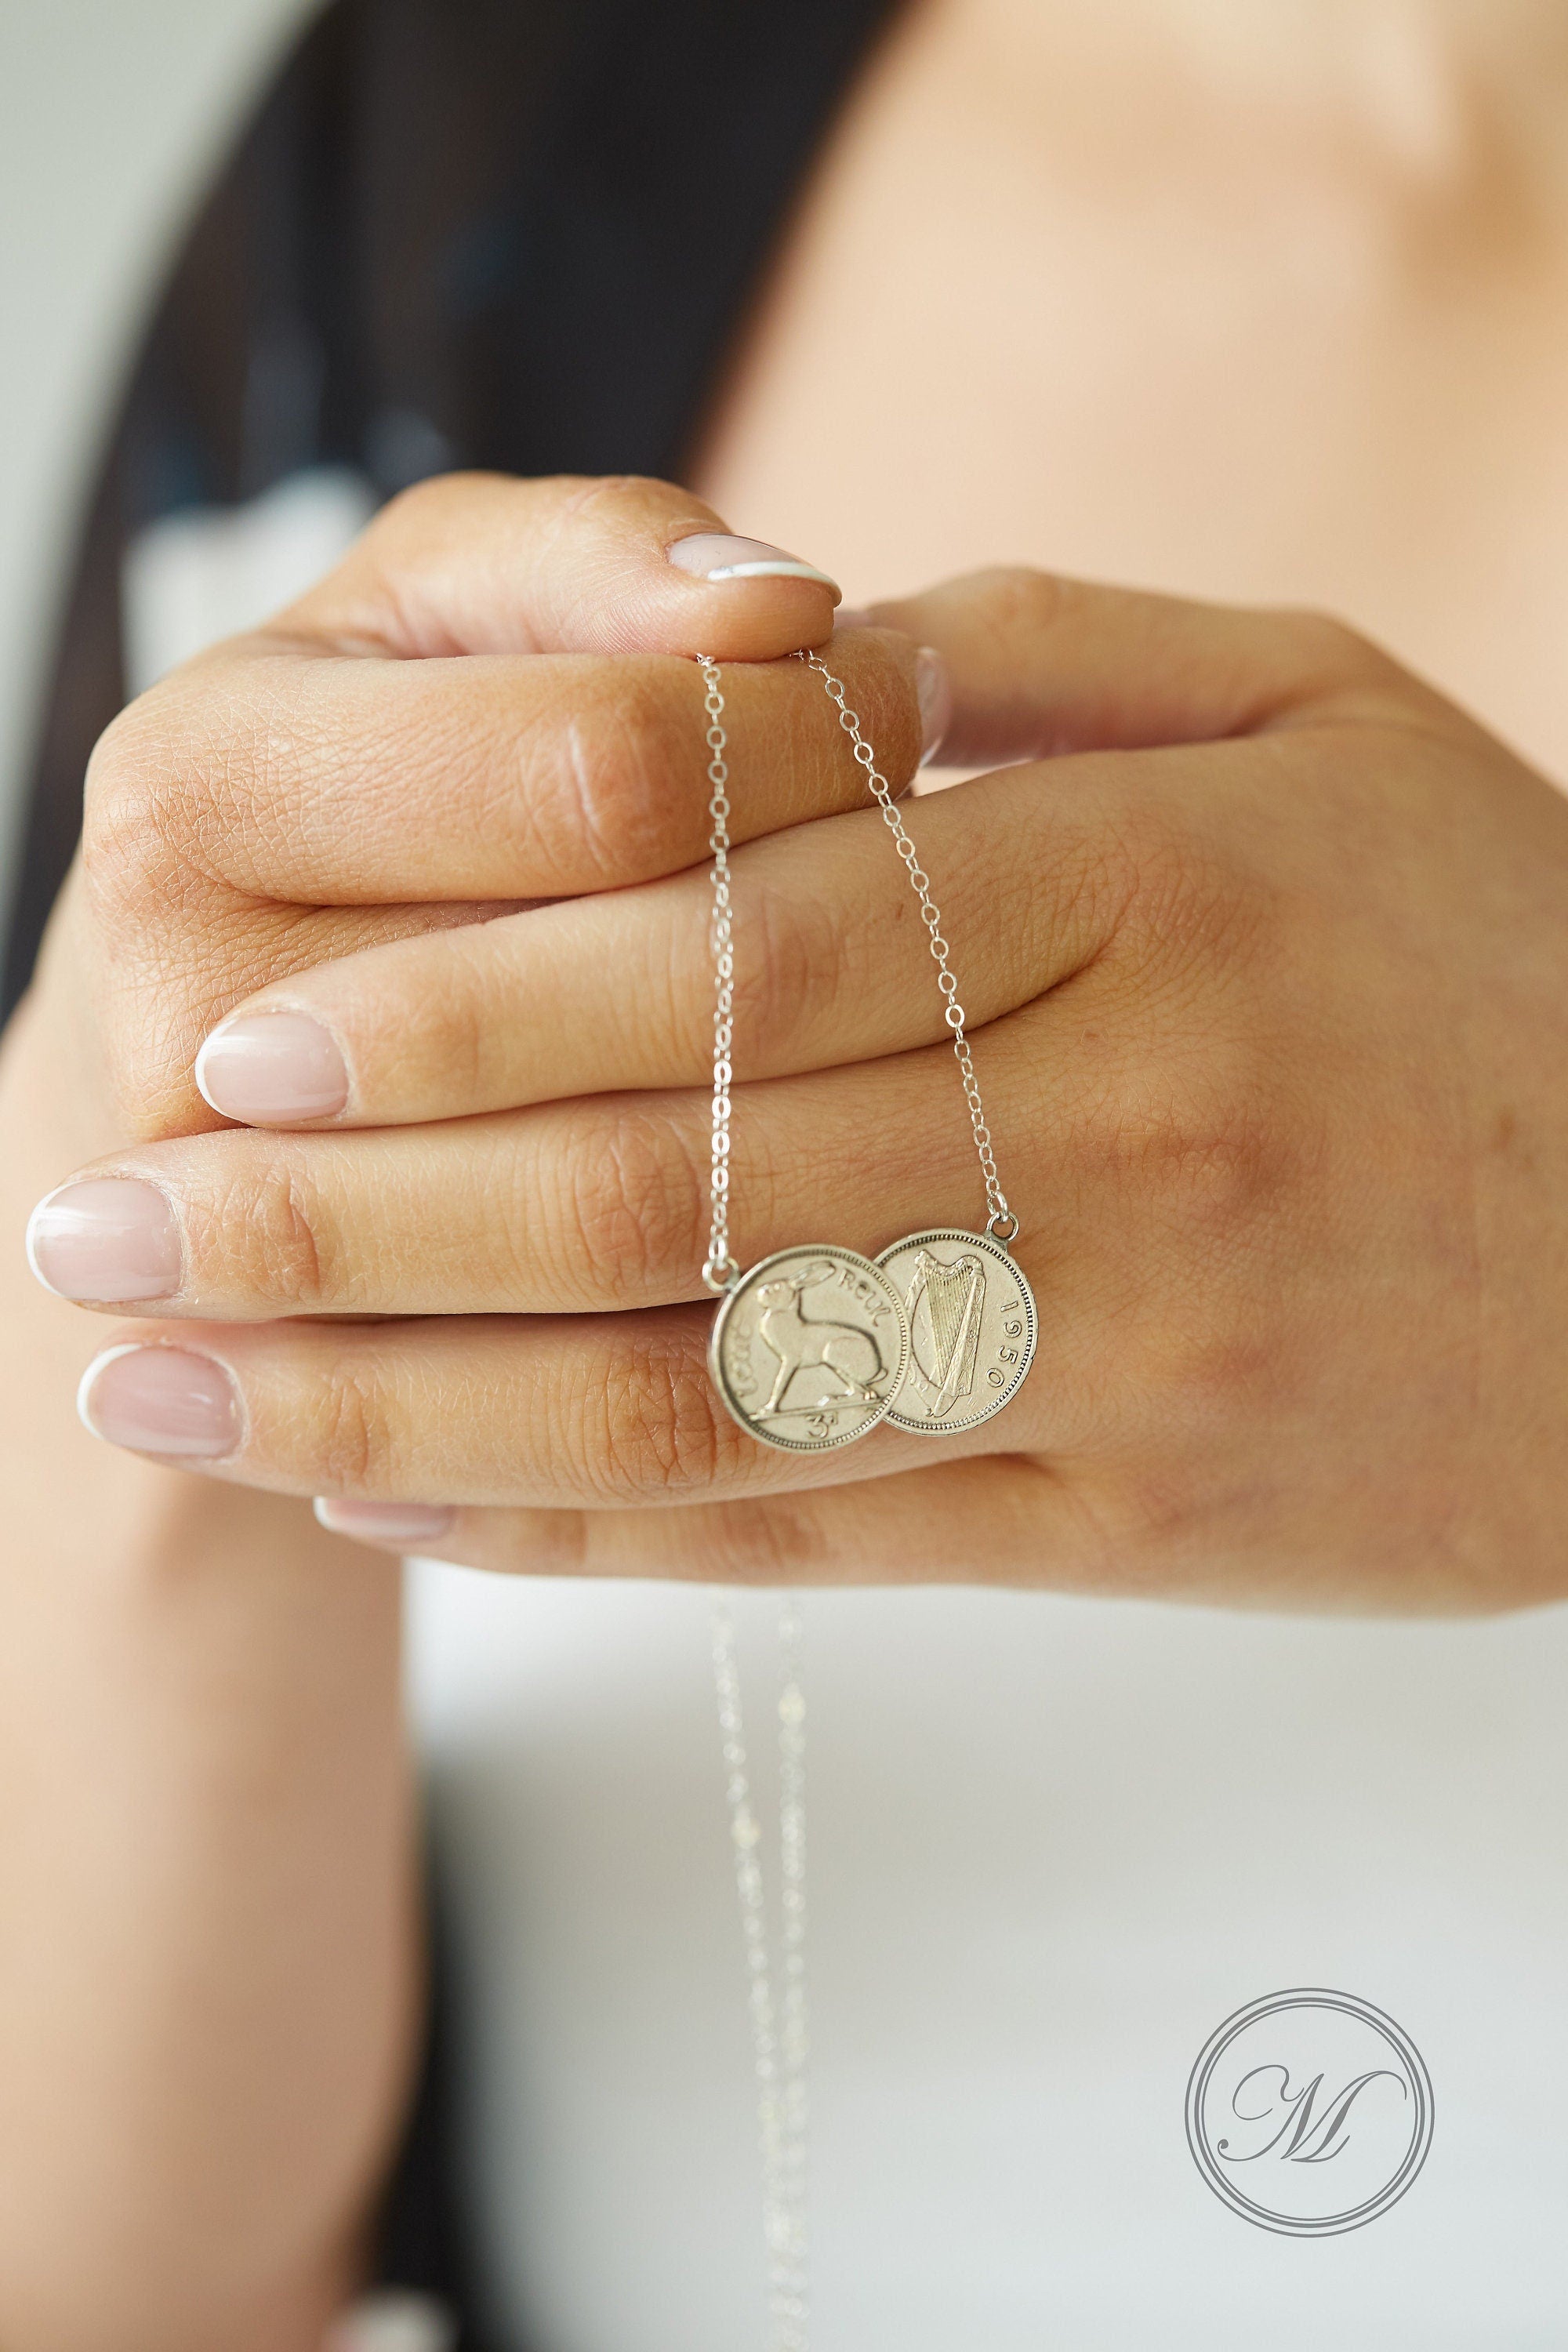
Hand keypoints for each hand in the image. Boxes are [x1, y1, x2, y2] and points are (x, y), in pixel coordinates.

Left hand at [27, 501, 1567, 1608]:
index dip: (458, 1000)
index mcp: (1151, 884)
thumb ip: (1030, 660)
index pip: (732, 942)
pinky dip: (579, 1533)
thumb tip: (750, 644)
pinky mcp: (1135, 1524)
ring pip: (698, 1394)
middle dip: (340, 1216)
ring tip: (174, 1403)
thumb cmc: (1495, 954)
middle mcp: (1128, 1124)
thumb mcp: (1316, 711)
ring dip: (395, 1404)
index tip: (246, 1037)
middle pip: (661, 1184)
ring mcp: (1132, 1346)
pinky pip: (808, 1539)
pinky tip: (401, 1509)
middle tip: (109, 1233)